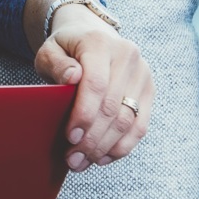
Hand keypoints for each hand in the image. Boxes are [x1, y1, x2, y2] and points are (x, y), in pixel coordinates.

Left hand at [33, 9, 153, 171]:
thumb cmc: (65, 48)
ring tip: (82, 162)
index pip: (96, 84)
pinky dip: (122, 146)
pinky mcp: (149, 90)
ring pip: (128, 120)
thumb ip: (57, 64)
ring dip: (105, 147)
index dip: (84, 114)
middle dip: (92, 139)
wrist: (92, 35)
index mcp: (100, 43)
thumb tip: (72, 77)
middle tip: (72, 160)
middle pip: (113, 107)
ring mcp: (143, 74)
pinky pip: (141, 125)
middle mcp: (128, 56)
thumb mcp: (50, 51)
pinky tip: (102, 158)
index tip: (70, 137)